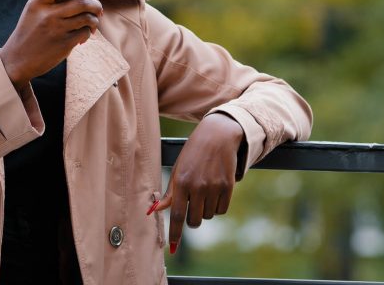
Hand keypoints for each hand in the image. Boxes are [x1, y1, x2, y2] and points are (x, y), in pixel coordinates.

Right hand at [0, 0, 102, 89]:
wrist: (17, 61)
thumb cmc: (30, 32)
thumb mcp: (34, 13)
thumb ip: (55, 2)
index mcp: (36, 2)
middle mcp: (47, 15)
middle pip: (81, 2)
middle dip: (95, 3)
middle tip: (98, 6)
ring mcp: (57, 30)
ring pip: (87, 17)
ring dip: (95, 18)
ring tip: (94, 20)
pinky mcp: (64, 44)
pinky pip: (85, 32)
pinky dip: (88, 31)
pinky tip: (85, 34)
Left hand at [152, 113, 245, 253]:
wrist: (218, 136)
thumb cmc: (193, 153)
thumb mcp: (178, 169)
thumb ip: (169, 193)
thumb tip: (155, 211)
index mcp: (181, 182)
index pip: (176, 215)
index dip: (175, 233)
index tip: (173, 247)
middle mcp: (197, 186)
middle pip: (194, 220)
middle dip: (192, 220)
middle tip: (192, 207)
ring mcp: (214, 187)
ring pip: (208, 216)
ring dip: (205, 210)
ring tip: (205, 191)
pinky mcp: (228, 186)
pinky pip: (222, 210)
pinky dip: (218, 206)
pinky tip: (215, 191)